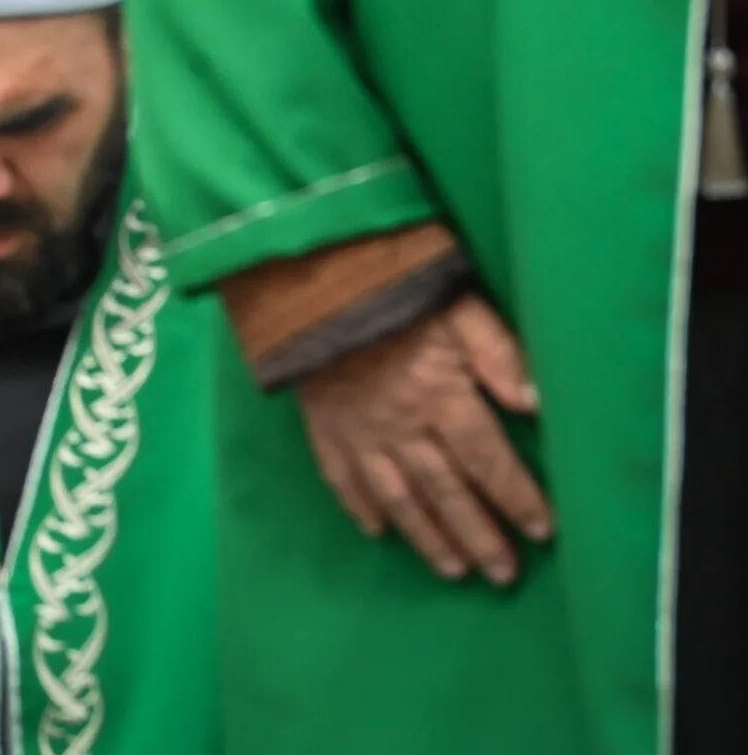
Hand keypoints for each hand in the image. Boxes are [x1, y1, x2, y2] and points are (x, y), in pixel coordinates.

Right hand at [293, 293, 552, 584]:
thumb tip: (537, 404)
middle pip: (447, 492)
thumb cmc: (393, 288)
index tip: (544, 532)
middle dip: (479, 536)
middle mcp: (402, 427)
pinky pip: (340, 478)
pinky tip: (377, 532)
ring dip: (428, 538)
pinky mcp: (322, 426)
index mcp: (441, 397)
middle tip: (503, 575)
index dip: (518, 498)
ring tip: (454, 571)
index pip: (488, 461)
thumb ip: (499, 353)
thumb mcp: (459, 306)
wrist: (308, 277)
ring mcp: (358, 432)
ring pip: (398, 498)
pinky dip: (359, 508)